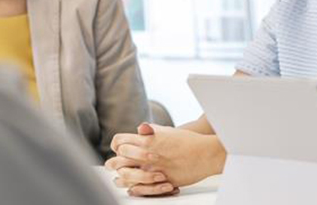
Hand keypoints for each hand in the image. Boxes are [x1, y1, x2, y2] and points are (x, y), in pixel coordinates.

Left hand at [106, 123, 225, 195]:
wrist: (204, 153)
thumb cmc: (187, 141)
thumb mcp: (167, 131)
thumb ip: (151, 131)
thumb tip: (140, 128)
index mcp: (146, 140)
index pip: (119, 142)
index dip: (116, 145)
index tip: (117, 148)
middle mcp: (146, 155)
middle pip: (117, 160)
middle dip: (112, 163)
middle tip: (111, 165)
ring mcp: (152, 169)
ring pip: (125, 177)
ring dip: (120, 178)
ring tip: (119, 178)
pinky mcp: (159, 182)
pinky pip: (139, 188)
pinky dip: (132, 188)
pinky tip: (131, 187)